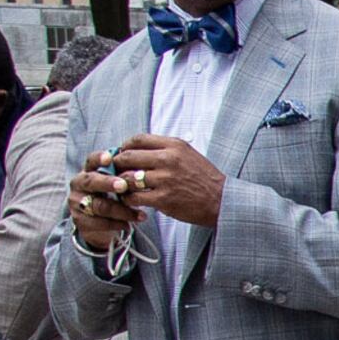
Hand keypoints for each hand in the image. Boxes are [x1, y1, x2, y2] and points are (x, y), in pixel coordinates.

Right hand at [67, 151, 138, 246]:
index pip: (92, 160)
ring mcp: (76, 202)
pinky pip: (98, 222)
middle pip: (91, 181)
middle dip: (108, 183)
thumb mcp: (117, 185)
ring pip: (99, 205)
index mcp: (89, 170)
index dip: (99, 158)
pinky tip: (129, 225)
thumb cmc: (113, 196)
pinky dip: (116, 224)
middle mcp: (79, 184)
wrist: (100, 223)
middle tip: (124, 185)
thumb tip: (143, 170)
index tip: (109, 158)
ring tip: (140, 214)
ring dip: (122, 210)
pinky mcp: (80, 220)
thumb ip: (125, 176)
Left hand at [104, 133, 224, 228]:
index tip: (122, 153)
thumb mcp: (188, 154)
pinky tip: (131, 200)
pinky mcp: (163, 199)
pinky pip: (134, 197)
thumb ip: (166, 149)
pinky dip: (128, 199)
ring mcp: (165, 179)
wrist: (222, 200)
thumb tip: (139, 150)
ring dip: (121, 183)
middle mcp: (168, 159)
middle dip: (118, 164)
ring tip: (122, 187)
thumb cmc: (205, 178)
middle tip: (116, 171)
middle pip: (128, 156)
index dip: (124, 146)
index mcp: (174, 146)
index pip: (138, 139)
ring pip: (127, 178)